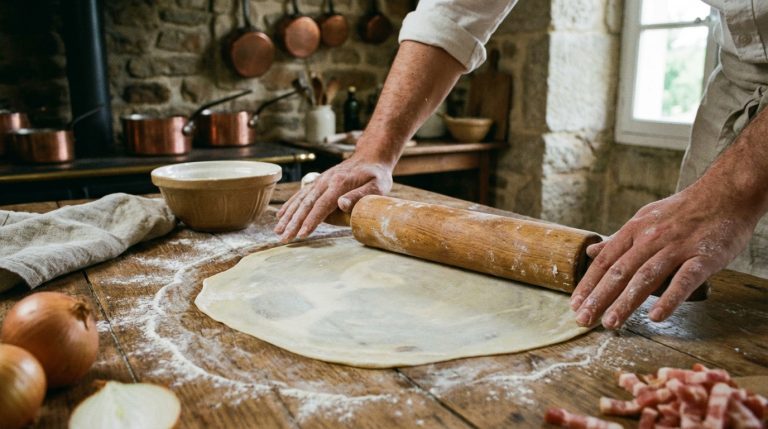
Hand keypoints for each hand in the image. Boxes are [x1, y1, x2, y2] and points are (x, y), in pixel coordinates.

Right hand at [274, 155, 392, 241]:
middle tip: (284, 238)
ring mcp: (320, 181)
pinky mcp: (318, 182)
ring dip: (288, 216)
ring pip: (300, 200)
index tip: (301, 235)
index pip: (321, 206)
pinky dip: (289, 205)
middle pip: (306, 205)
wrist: (370, 157)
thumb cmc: (376, 175)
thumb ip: (359, 195)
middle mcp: (325, 181)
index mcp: (339, 184)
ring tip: (277, 231)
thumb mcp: (376, 185)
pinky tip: (281, 215)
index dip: (311, 221)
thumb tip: (341, 205)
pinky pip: (301, 195)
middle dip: (293, 223)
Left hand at [570, 181, 761, 329]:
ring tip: (611, 323)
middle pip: (619, 272)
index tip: (576, 305)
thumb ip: (619, 239)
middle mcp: (651, 238)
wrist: (727, 193)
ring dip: (626, 302)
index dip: (588, 284)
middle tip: (584, 320)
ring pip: (646, 277)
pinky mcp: (704, 256)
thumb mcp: (645, 218)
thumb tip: (591, 252)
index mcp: (635, 230)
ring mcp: (677, 247)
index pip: (605, 262)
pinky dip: (670, 299)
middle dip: (599, 298)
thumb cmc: (683, 211)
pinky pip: (684, 280)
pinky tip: (655, 316)